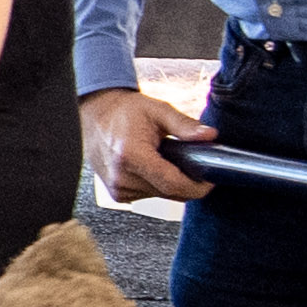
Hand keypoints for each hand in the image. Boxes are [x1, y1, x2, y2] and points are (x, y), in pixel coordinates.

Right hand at [80, 84, 206, 208]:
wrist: (96, 116)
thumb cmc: (123, 112)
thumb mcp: (158, 110)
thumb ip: (185, 125)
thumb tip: (208, 136)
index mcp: (131, 155)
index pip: (172, 184)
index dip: (197, 186)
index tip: (209, 180)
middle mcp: (121, 177)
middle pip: (170, 193)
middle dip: (187, 182)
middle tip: (192, 163)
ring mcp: (118, 188)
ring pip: (161, 196)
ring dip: (171, 182)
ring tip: (166, 159)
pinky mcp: (117, 194)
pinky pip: (149, 195)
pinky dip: (157, 184)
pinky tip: (152, 166)